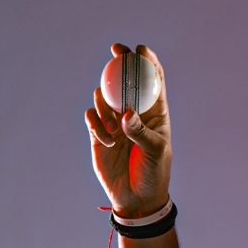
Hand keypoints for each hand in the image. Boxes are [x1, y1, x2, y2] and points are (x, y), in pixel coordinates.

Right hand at [85, 43, 171, 217]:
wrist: (137, 198)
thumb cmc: (155, 173)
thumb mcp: (156, 152)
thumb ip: (142, 132)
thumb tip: (127, 115)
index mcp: (155, 114)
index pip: (153, 82)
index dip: (148, 63)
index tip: (141, 49)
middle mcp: (134, 114)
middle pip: (125, 82)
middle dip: (120, 63)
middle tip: (116, 50)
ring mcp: (115, 123)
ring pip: (105, 97)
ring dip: (105, 102)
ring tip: (114, 122)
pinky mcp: (99, 135)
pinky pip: (91, 119)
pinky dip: (95, 123)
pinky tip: (105, 138)